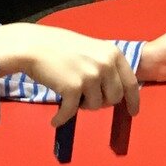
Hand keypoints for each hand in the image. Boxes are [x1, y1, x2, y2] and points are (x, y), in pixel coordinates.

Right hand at [0, 22, 140, 127]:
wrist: (33, 46)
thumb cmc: (59, 47)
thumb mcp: (92, 50)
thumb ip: (105, 66)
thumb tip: (117, 92)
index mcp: (113, 53)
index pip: (131, 83)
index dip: (133, 100)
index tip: (132, 112)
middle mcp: (106, 64)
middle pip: (114, 98)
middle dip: (101, 102)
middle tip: (85, 98)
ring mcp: (90, 76)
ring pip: (96, 106)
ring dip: (82, 106)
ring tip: (69, 95)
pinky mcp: (73, 87)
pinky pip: (71, 112)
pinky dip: (62, 118)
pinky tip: (56, 120)